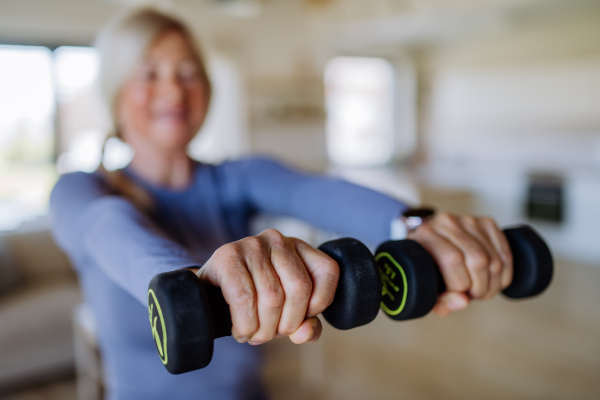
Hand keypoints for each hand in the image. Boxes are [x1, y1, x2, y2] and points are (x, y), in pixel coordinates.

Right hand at [196, 229, 338, 344]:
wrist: (208, 293)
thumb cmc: (254, 300)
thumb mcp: (285, 310)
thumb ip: (305, 323)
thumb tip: (305, 332)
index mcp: (299, 248)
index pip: (327, 271)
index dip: (318, 303)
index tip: (300, 318)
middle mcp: (277, 240)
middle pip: (299, 288)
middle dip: (287, 323)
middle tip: (271, 334)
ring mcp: (251, 244)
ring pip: (272, 296)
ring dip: (263, 329)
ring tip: (254, 334)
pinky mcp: (227, 255)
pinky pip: (245, 298)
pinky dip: (245, 324)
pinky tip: (241, 330)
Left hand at [408, 213, 512, 315]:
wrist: (434, 242)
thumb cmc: (429, 268)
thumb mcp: (427, 286)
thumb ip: (441, 301)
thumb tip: (464, 301)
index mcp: (426, 234)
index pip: (452, 260)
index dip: (460, 285)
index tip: (459, 294)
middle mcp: (447, 222)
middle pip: (478, 260)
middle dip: (480, 287)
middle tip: (473, 295)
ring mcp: (469, 220)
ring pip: (495, 260)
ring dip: (493, 284)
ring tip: (481, 289)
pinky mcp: (487, 223)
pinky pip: (506, 254)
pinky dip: (504, 275)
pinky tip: (492, 280)